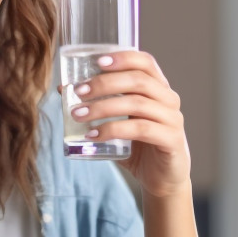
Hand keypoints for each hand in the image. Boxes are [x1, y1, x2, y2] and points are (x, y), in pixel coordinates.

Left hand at [64, 50, 190, 197]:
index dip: (123, 58)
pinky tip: (93, 135)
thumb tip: (64, 89)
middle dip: (105, 83)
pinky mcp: (171, 140)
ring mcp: (172, 119)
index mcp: (158, 88)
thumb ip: (98, 105)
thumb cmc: (138, 146)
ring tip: (78, 115)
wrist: (161, 179)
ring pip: (137, 104)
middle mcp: (169, 99)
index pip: (145, 62)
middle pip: (138, 81)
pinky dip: (113, 130)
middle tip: (79, 91)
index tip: (98, 61)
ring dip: (103, 107)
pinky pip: (141, 129)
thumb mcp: (117, 121)